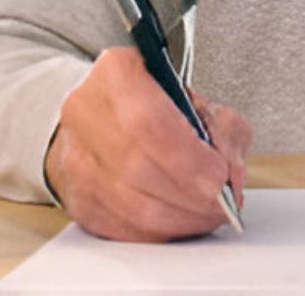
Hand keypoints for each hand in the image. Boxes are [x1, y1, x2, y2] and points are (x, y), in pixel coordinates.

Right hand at [44, 47, 251, 240]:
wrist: (105, 119)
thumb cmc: (158, 108)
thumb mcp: (202, 103)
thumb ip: (225, 132)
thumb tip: (230, 176)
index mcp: (118, 74)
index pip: (148, 122)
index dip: (188, 158)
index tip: (219, 176)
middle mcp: (85, 112)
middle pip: (137, 167)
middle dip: (190, 193)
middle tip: (222, 201)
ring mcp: (74, 158)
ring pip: (128, 204)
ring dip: (180, 217)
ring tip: (209, 213)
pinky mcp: (76, 197)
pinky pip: (121, 227)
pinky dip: (160, 231)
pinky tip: (182, 222)